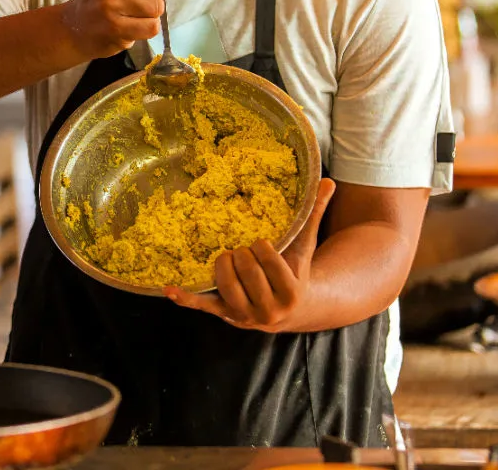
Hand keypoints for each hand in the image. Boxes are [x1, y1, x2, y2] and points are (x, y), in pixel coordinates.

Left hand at [166, 178, 335, 331]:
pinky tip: (170, 289)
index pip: (267, 258)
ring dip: (223, 264)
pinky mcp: (226, 316)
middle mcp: (269, 310)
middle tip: (245, 250)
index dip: (261, 246)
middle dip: (243, 253)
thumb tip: (328, 180)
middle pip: (246, 269)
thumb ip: (314, 214)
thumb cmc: (297, 269)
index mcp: (291, 293)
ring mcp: (246, 316)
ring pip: (226, 284)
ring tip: (228, 256)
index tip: (262, 245)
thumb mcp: (306, 245)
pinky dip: (186, 298)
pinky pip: (204, 306)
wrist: (293, 309)